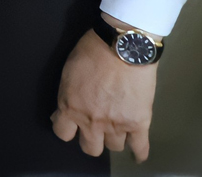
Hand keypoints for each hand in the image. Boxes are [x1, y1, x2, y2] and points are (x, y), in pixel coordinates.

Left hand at [53, 16, 158, 159]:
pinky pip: (140, 147)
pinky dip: (139, 153)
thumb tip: (61, 113)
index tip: (72, 126)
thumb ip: (66, 96)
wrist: (123, 47)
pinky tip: (136, 155)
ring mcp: (117, 125)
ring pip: (114, 147)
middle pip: (90, 148)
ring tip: (116, 130)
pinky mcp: (139, 123)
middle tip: (95, 129)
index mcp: (70, 107)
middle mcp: (92, 121)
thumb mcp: (67, 73)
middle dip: (91, 139)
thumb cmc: (91, 52)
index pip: (63, 133)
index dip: (67, 129)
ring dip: (114, 139)